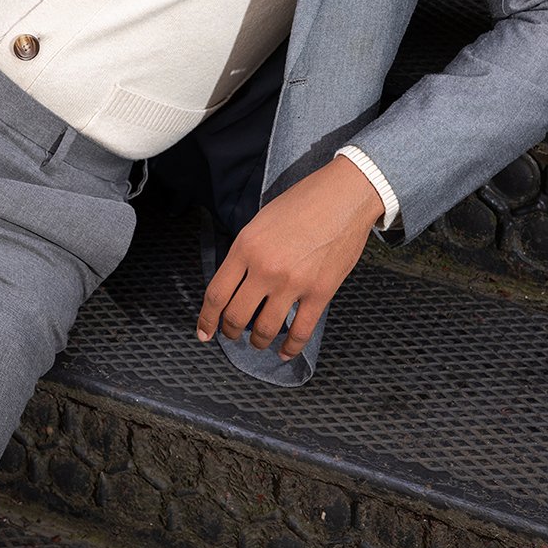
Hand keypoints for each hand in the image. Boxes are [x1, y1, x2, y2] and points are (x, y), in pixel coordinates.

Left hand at [196, 155, 383, 362]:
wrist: (343, 196)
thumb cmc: (303, 202)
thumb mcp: (260, 221)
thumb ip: (246, 252)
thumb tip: (236, 282)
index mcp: (246, 247)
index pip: (217, 293)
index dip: (207, 319)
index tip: (204, 332)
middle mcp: (265, 268)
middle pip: (237, 316)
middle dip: (230, 331)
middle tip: (232, 334)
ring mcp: (293, 283)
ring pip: (265, 329)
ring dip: (258, 342)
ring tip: (258, 342)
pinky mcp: (320, 292)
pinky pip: (300, 332)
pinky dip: (290, 348)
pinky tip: (284, 351)